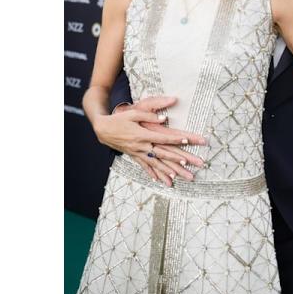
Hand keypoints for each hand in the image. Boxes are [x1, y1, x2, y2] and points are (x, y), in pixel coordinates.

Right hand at [92, 96, 206, 186]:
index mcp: (142, 134)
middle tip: (188, 163)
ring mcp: (137, 153)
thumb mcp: (134, 113)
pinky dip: (152, 173)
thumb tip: (164, 118)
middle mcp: (141, 146)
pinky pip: (144, 166)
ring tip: (177, 177)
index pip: (162, 138)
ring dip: (166, 170)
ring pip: (154, 163)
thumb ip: (149, 116)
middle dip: (176, 159)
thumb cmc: (119, 119)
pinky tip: (159, 180)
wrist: (103, 129)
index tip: (186, 140)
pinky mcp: (133, 156)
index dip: (175, 139)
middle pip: (162, 154)